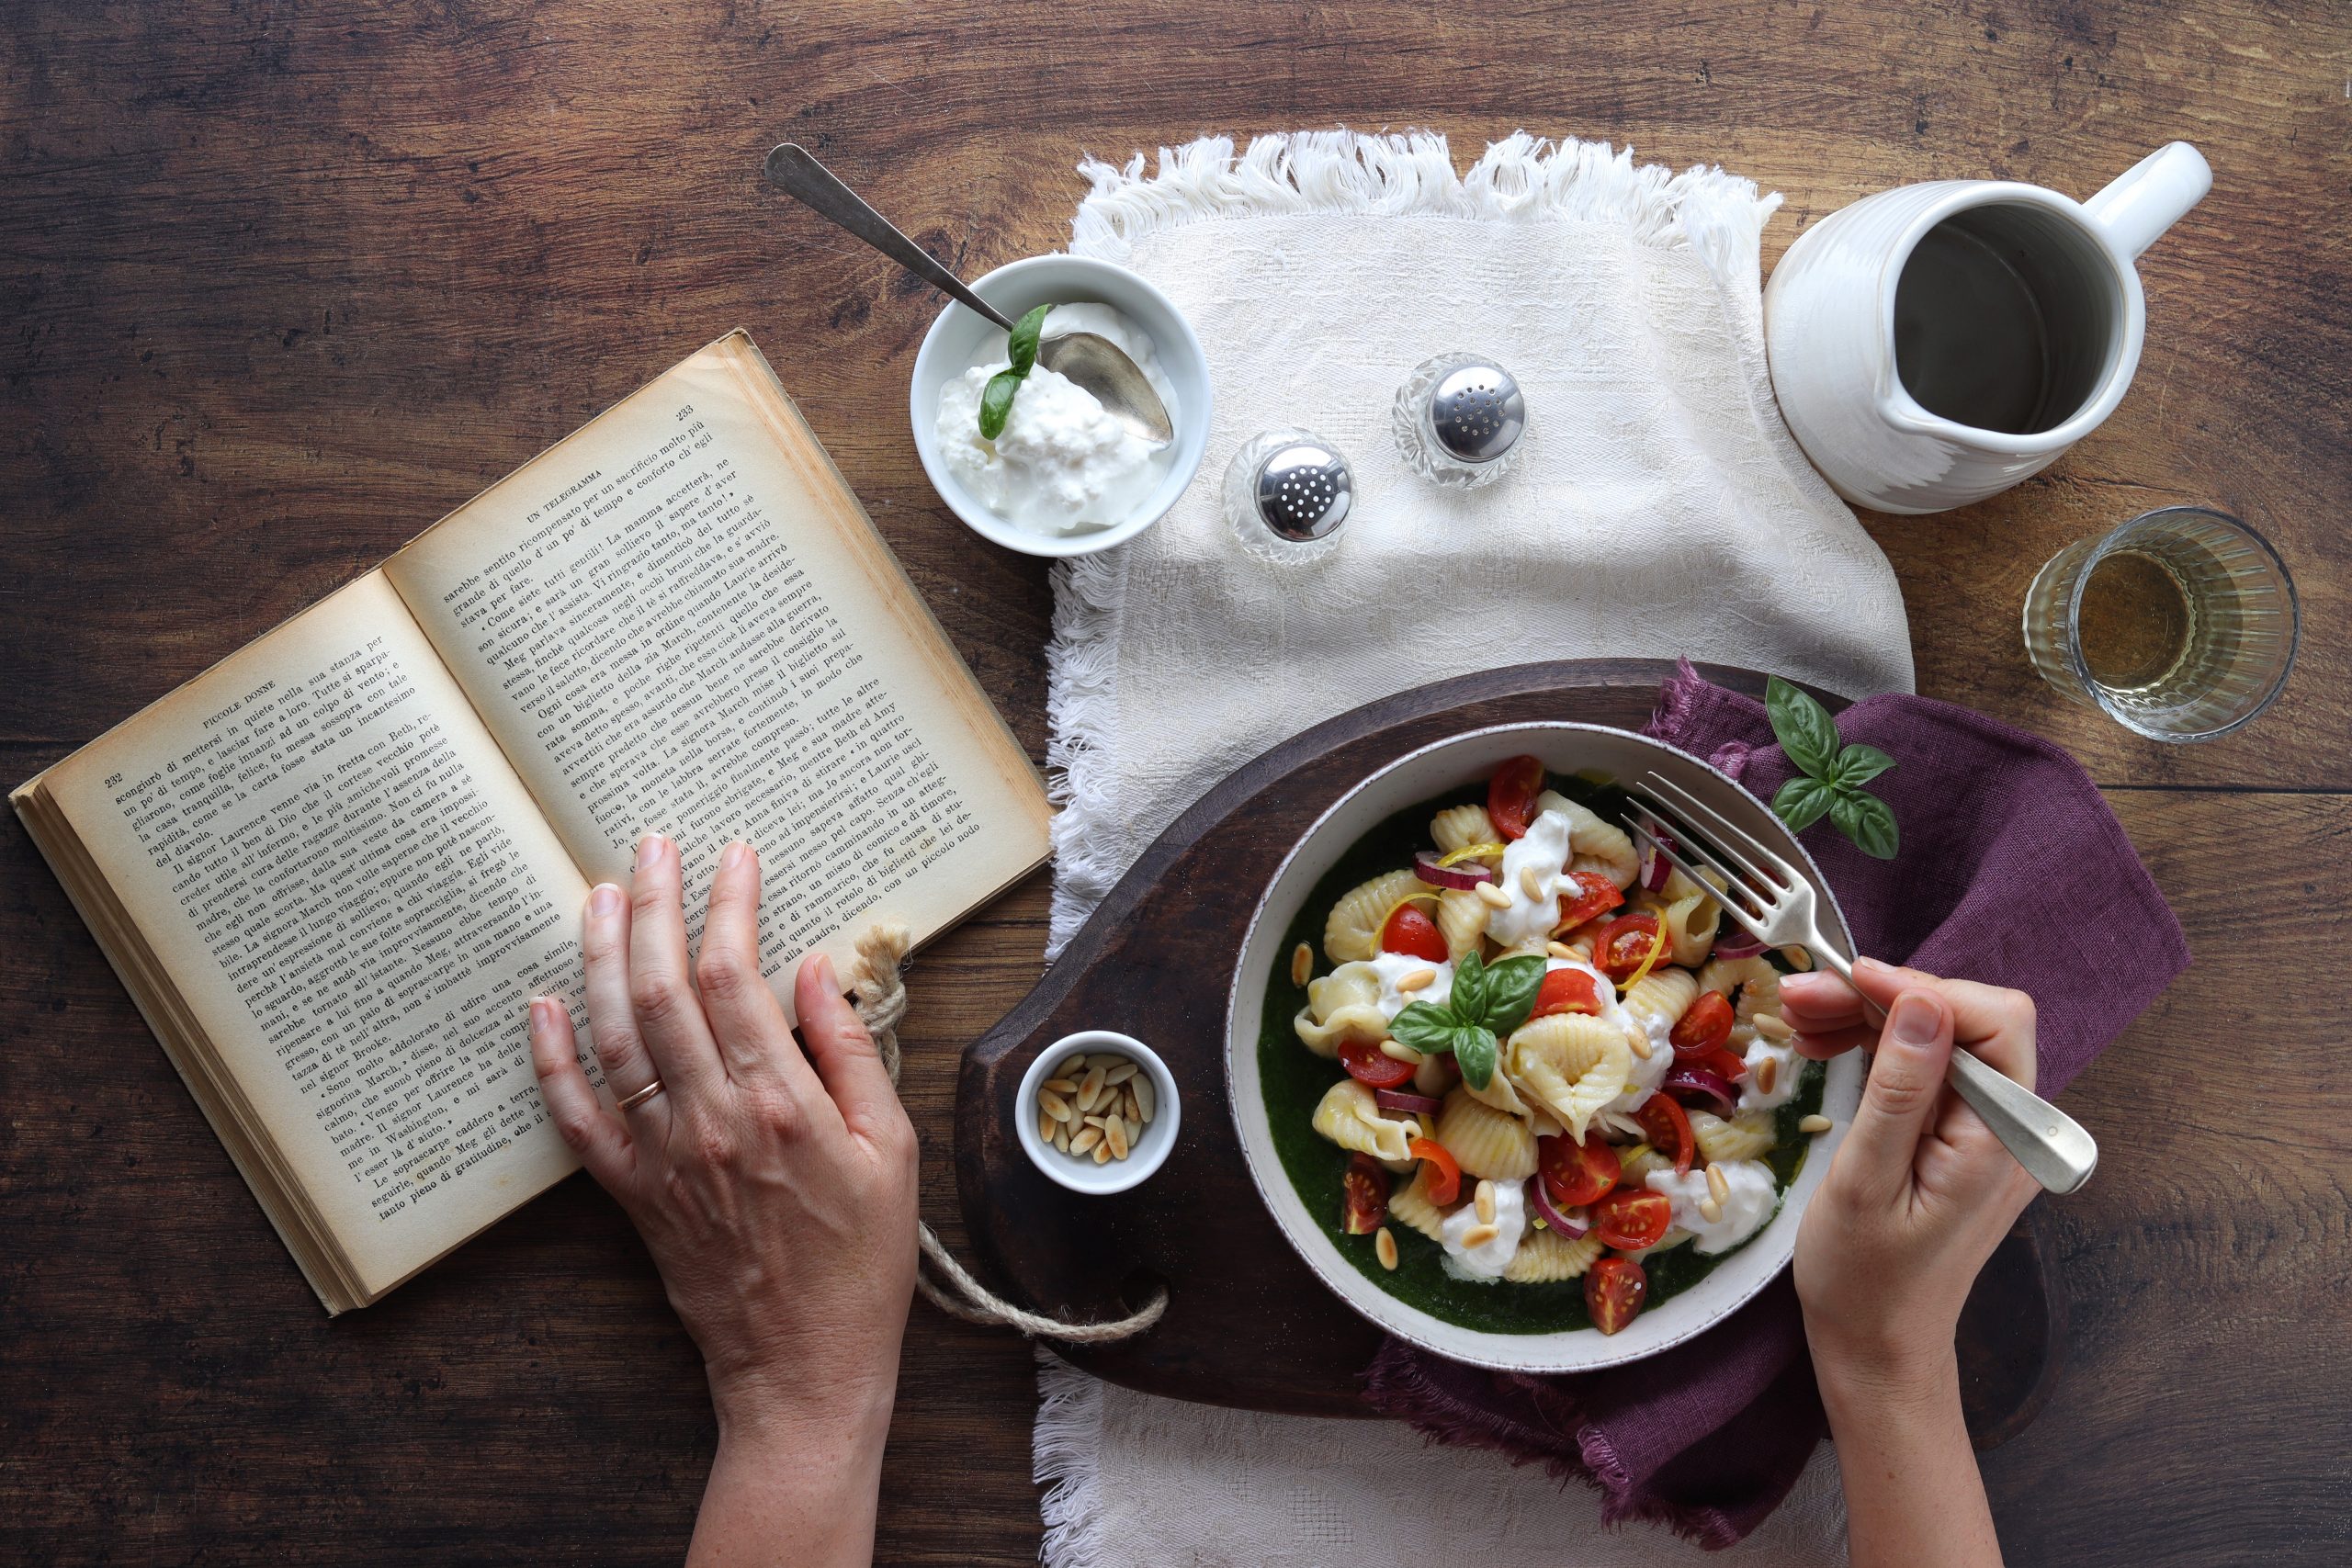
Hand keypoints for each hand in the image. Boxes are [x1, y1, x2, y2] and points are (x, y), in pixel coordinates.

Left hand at [528, 833, 917, 1567]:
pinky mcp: (632, 1194)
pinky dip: (551, 1059)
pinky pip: (576, 1117)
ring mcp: (662, 1156)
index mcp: (780, 1103)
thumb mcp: (891, 1151)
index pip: (739, 977)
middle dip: (655, 906)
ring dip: (599, 957)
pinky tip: (541, 1005)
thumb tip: (817, 971)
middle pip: (664, 988)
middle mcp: (709, 1119)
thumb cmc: (863, 1265)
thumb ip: (849, 1054)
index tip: (732, 857)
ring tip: (598, 895)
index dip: (729, 906)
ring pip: (613, 1035)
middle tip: (651, 847)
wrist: (804, 1368)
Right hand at [1783, 957, 2041, 1385]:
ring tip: (1798, 1016)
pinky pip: (1928, 1069)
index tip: (1847, 979)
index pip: (1994, 1022)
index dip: (1922, 987)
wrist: (1877, 1347)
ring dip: (1871, 1016)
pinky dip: (1876, 1047)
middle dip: (1884, 995)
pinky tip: (1823, 1045)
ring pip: (1941, 1036)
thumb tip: (1922, 1000)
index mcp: (2000, 1142)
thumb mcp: (1865, 1182)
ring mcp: (1989, 1132)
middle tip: (1800, 996)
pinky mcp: (1961, 1137)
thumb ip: (1899, 1088)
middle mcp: (2011, 1129)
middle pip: (1965, 1020)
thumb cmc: (1863, 1280)